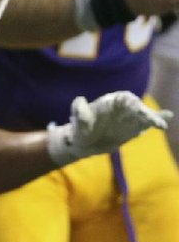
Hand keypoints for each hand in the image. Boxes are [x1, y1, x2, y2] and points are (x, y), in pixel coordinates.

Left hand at [47, 91, 171, 165]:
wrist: (83, 143)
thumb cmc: (80, 129)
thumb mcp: (78, 120)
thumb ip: (79, 110)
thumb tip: (80, 99)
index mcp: (110, 103)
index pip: (123, 98)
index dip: (130, 101)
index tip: (135, 105)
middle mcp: (121, 109)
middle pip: (136, 107)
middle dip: (144, 112)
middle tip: (153, 121)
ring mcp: (128, 119)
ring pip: (144, 116)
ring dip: (154, 119)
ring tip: (162, 125)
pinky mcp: (133, 129)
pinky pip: (145, 125)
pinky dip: (154, 123)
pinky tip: (164, 125)